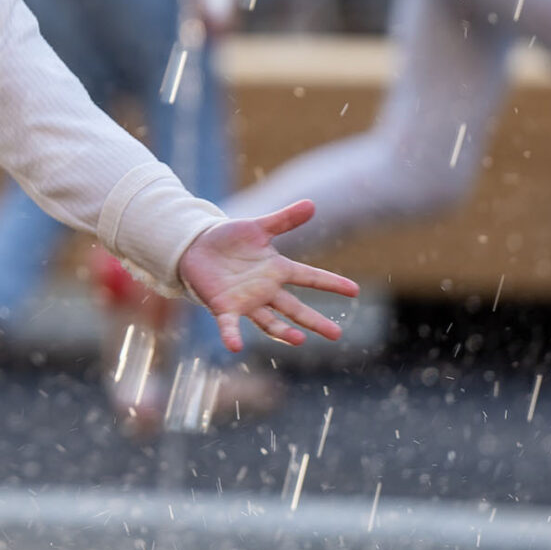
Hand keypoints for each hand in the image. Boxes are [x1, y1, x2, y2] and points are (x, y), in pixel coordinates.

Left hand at [177, 200, 359, 353]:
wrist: (196, 246)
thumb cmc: (229, 238)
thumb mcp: (257, 227)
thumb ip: (284, 220)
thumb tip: (312, 204)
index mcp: (276, 269)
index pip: (309, 277)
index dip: (331, 283)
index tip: (354, 290)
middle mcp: (265, 290)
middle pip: (294, 308)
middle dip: (315, 321)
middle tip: (337, 334)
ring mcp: (245, 301)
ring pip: (269, 322)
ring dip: (283, 332)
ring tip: (300, 340)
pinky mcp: (223, 306)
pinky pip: (229, 324)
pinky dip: (232, 335)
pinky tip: (235, 346)